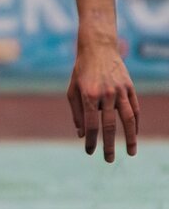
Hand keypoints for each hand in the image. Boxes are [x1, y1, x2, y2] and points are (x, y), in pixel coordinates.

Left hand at [66, 38, 138, 161]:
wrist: (98, 48)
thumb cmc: (81, 72)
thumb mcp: (72, 91)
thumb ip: (76, 114)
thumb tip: (81, 135)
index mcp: (88, 96)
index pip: (90, 125)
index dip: (90, 140)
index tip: (89, 152)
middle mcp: (106, 94)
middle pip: (109, 126)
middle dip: (109, 145)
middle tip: (108, 160)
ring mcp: (120, 90)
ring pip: (128, 119)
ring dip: (131, 137)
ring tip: (131, 152)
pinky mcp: (130, 87)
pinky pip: (135, 108)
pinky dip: (136, 122)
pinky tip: (135, 134)